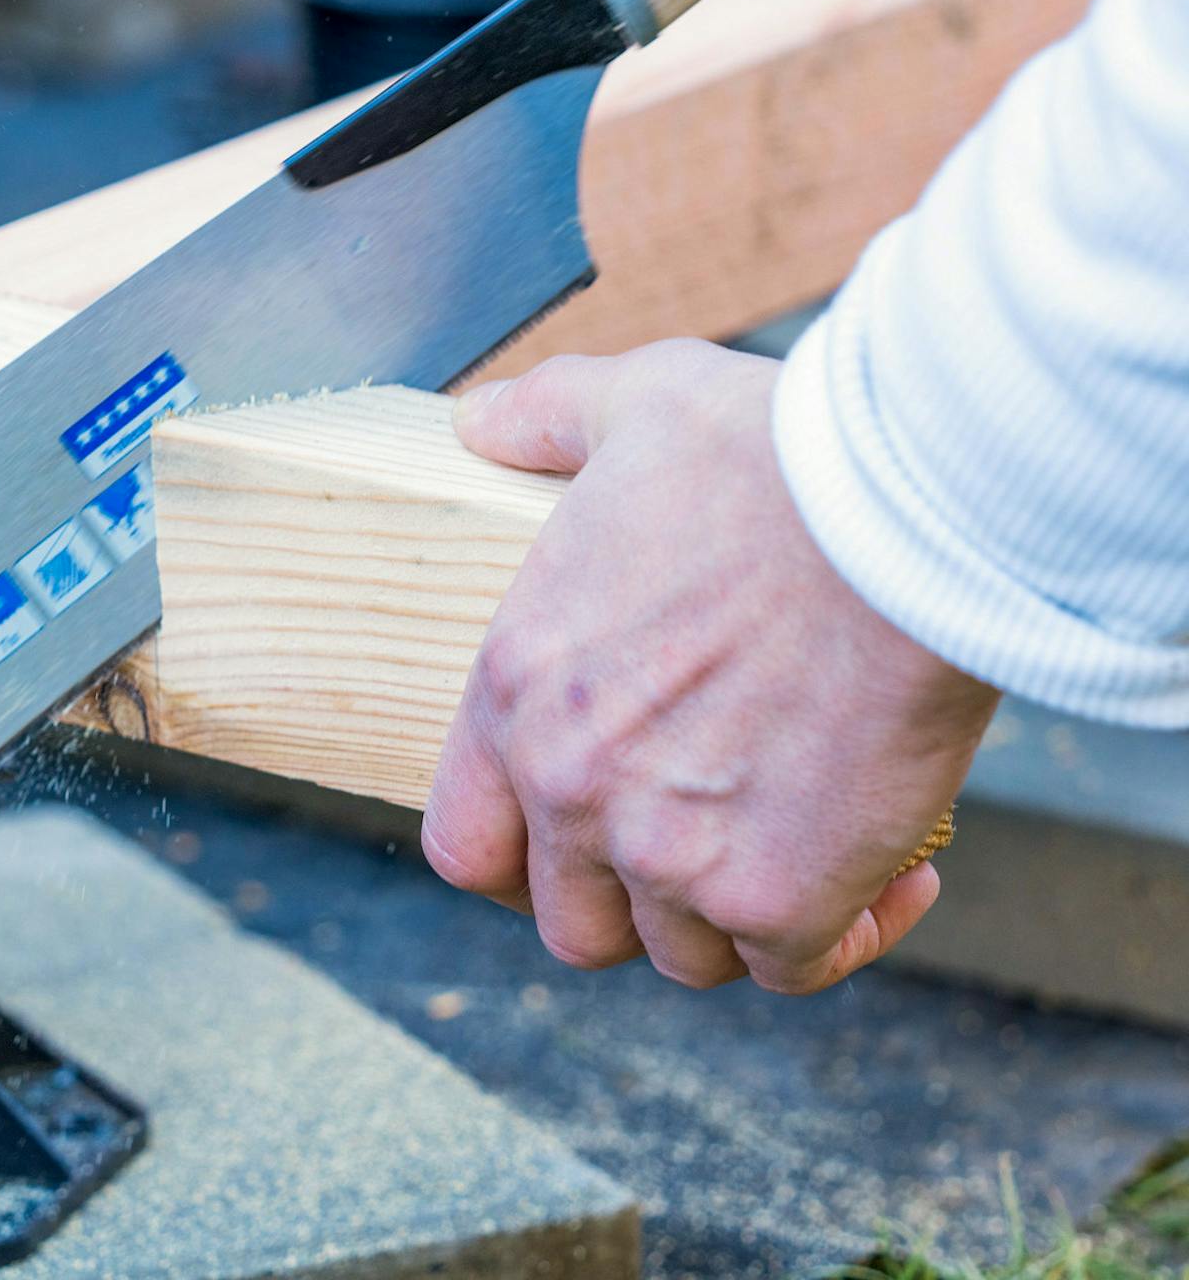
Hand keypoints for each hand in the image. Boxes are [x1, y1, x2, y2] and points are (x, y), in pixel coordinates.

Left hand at [423, 341, 998, 992]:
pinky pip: (794, 966)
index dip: (519, 861)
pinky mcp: (779, 894)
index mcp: (517, 687)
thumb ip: (543, 420)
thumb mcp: (629, 401)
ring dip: (736, 918)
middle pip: (574, 922)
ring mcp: (668, 851)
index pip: (465, 843)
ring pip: (683, 955)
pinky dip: (840, 933)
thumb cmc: (768, 453)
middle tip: (709, 842)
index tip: (580, 845)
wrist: (903, 511)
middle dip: (637, 899)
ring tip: (800, 842)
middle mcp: (570, 784)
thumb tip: (479, 421)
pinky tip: (893, 868)